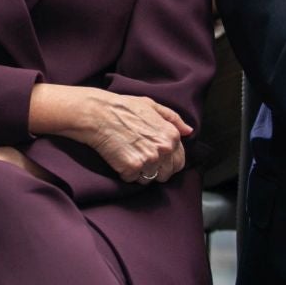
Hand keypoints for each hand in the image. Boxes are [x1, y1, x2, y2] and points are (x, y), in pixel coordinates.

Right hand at [34, 85, 189, 183]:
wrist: (97, 113)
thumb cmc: (122, 107)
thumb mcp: (151, 105)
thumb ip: (173, 118)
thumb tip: (188, 131)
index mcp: (171, 135)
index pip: (179, 161)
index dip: (166, 161)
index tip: (153, 155)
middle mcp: (164, 149)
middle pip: (166, 174)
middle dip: (154, 169)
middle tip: (138, 157)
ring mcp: (149, 160)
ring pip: (149, 179)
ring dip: (139, 172)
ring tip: (127, 155)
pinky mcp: (132, 168)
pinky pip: (132, 179)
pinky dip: (124, 173)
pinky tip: (118, 158)